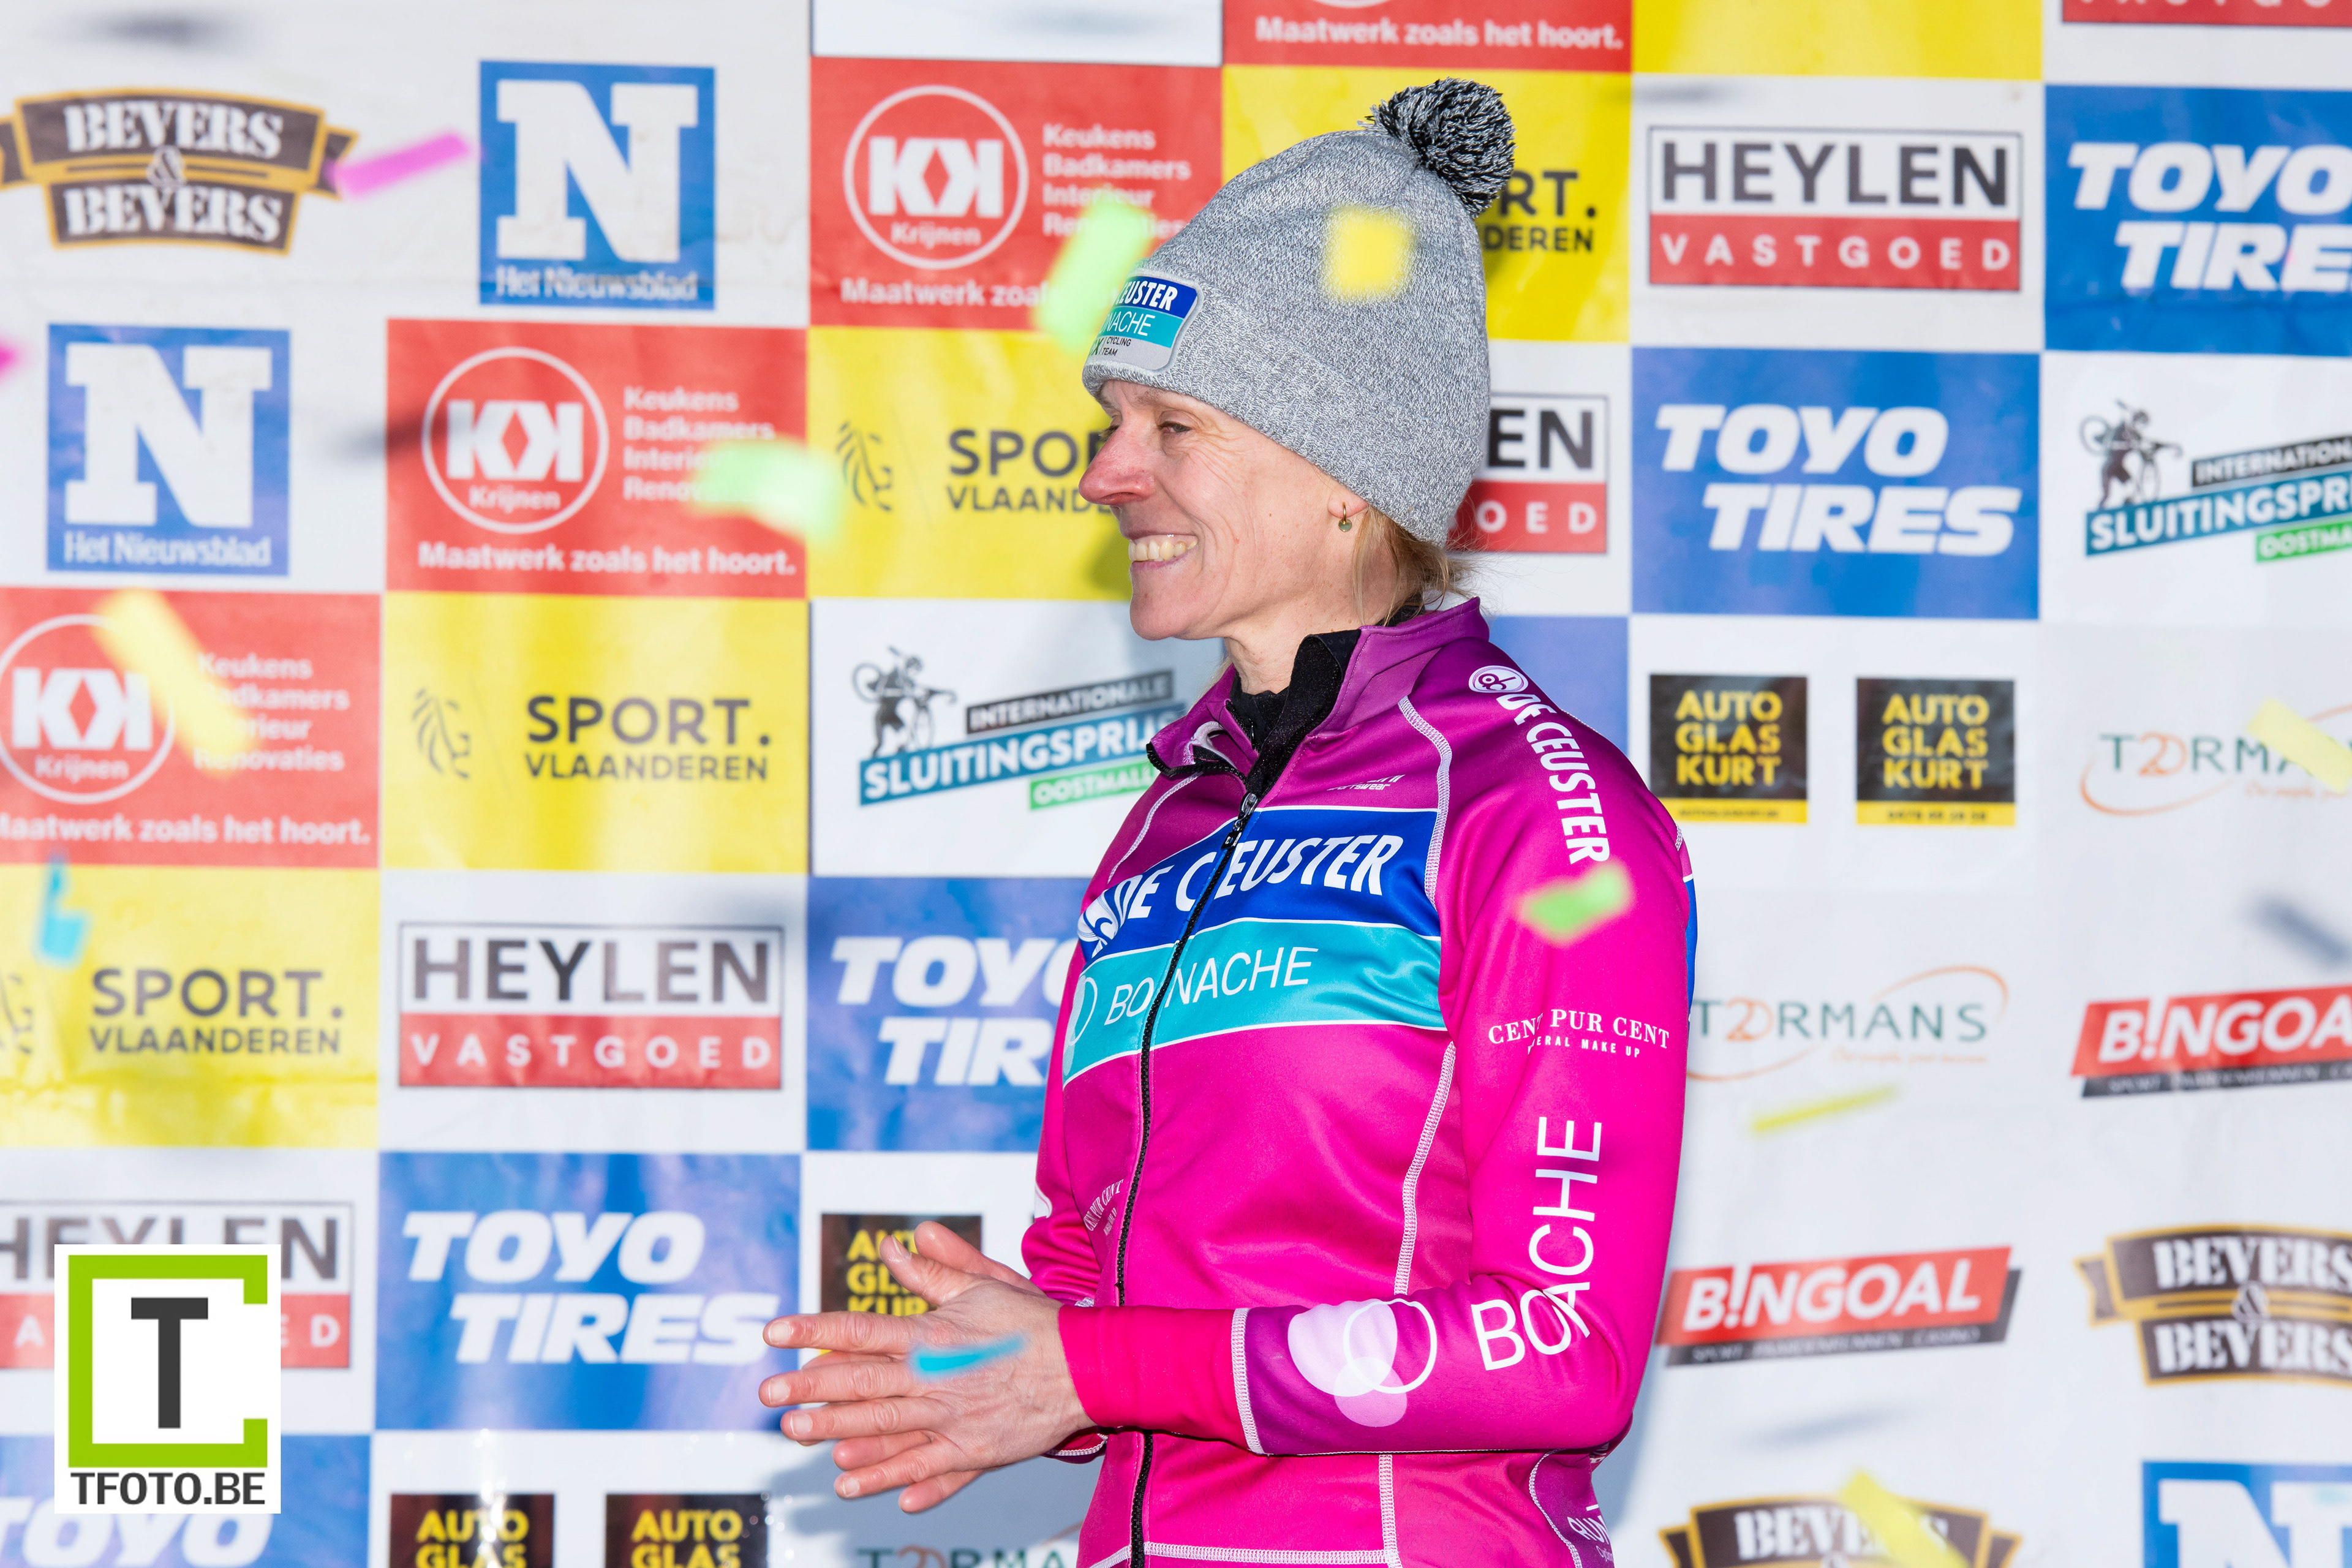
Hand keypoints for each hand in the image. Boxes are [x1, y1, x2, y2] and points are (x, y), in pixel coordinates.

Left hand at [759, 1222, 1091, 1511]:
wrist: (1088, 1366)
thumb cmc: (1033, 1321)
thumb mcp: (983, 1286)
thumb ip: (934, 1270)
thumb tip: (894, 1244)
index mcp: (934, 1333)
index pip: (862, 1328)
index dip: (815, 1329)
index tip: (775, 1331)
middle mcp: (937, 1377)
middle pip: (862, 1382)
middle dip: (811, 1388)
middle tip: (768, 1395)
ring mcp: (954, 1419)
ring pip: (885, 1428)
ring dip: (838, 1433)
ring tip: (799, 1435)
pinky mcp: (974, 1452)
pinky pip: (927, 1470)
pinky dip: (892, 1480)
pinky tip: (855, 1485)